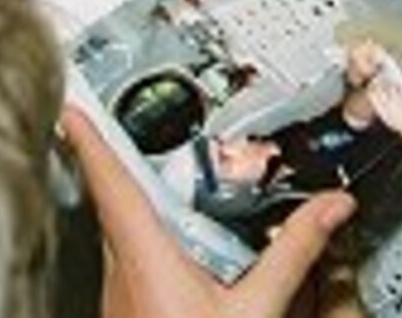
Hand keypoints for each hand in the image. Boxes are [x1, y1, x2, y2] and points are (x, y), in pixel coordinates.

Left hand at [67, 107, 353, 317]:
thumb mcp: (257, 313)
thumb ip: (293, 253)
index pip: (111, 184)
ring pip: (119, 238)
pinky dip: (147, 243)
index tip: (71, 105)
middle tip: (113, 124)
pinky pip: (131, 266)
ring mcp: (119, 302)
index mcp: (146, 261)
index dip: (89, 139)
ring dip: (133, 206)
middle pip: (112, 205)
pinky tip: (174, 248)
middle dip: (115, 164)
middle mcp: (122, 278)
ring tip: (151, 176)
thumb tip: (330, 207)